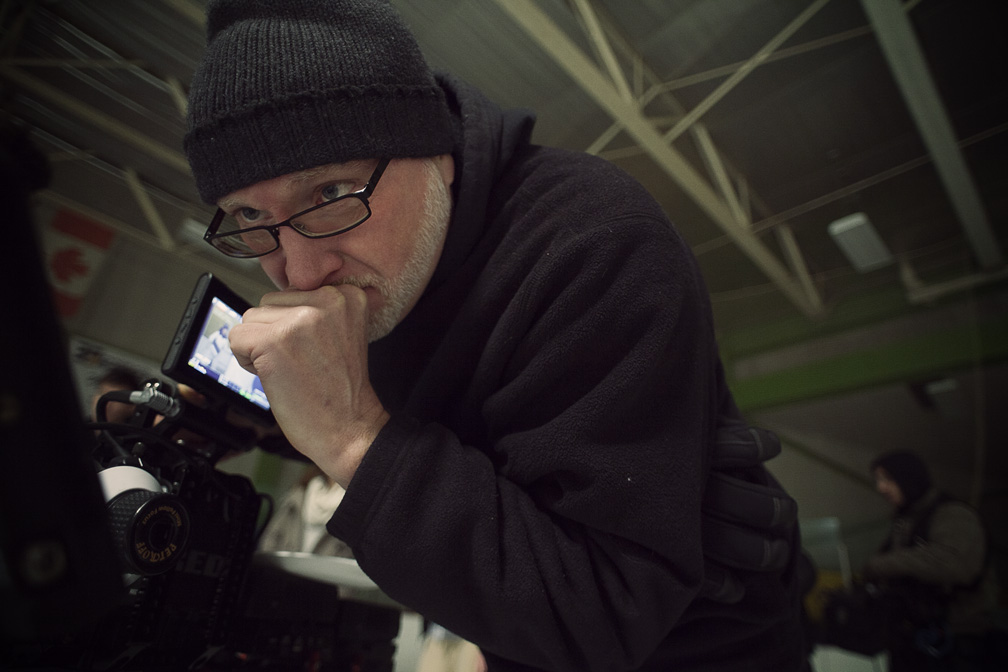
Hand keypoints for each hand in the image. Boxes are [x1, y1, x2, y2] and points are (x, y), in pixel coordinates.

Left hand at [227, 284, 389, 486]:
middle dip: (274, 332)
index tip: (314, 349)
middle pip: (270, 302)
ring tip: (290, 368)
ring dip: (260, 346)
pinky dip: (246, 360)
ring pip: (251, 318)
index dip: (293, 325)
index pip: (292, 293)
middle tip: (302, 362)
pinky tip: (274, 375)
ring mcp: (300, 319)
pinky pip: (236, 337)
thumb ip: (324, 308)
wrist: (349, 427)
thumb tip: (294, 286)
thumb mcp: (347, 333)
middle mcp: (327, 300)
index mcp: (346, 295)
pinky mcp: (274, 341)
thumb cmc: (342, 390)